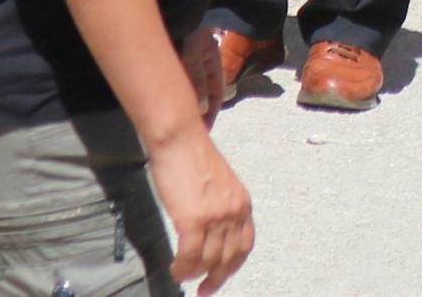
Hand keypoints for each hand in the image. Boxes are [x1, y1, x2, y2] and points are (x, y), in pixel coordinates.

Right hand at [150, 127, 254, 291]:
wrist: (180, 140)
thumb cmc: (193, 157)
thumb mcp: (220, 184)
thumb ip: (221, 206)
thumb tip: (212, 231)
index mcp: (243, 203)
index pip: (245, 244)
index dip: (233, 265)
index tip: (221, 277)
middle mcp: (234, 211)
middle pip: (229, 257)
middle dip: (217, 278)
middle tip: (204, 290)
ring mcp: (215, 216)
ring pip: (208, 260)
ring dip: (194, 274)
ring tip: (182, 277)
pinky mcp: (194, 219)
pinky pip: (189, 256)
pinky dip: (182, 268)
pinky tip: (175, 270)